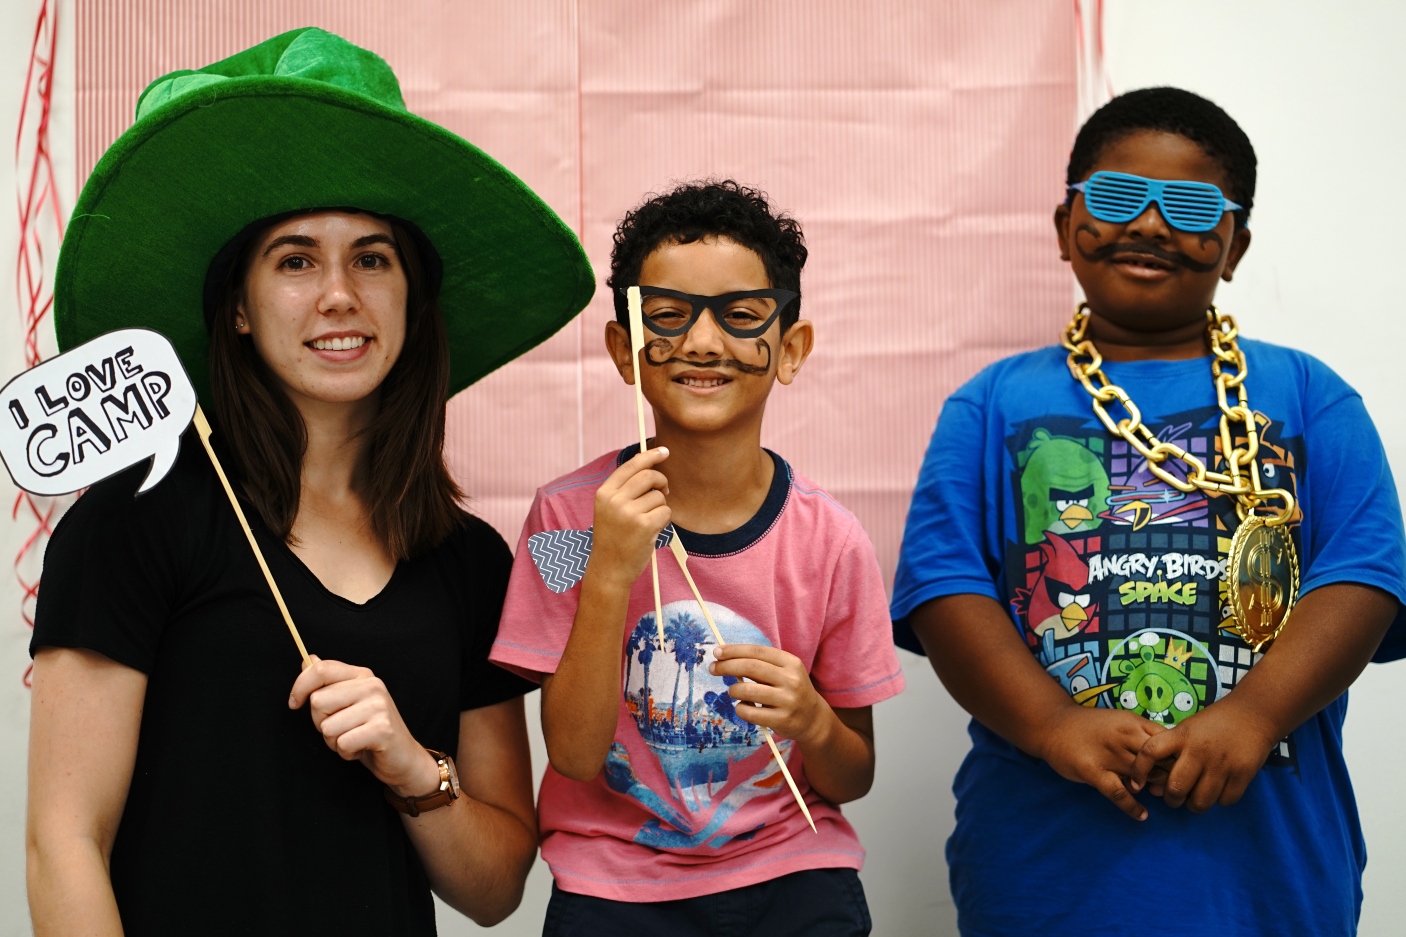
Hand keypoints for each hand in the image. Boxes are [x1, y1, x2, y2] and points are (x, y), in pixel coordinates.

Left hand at [289, 656, 439, 797]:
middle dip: (320, 722)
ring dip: (334, 741)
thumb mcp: (348, 701)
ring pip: (327, 727)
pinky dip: (346, 753)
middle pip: (318, 701)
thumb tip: (308, 660)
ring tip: (352, 739)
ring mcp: (379, 707)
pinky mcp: (382, 730)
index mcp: (362, 675)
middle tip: (341, 727)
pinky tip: (360, 749)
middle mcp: (372, 686)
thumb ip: (328, 680)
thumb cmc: (370, 730)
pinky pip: (342, 743)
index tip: (294, 703)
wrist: (402, 757)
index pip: (320, 670)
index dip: (299, 687)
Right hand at [586, 447, 671, 588]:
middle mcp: (615, 500)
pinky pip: (666, 512)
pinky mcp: (644, 526)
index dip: (650, 456)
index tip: (664, 451)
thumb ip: (625, 489)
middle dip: (661, 481)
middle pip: (649, 476)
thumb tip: (651, 467)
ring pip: (659, 496)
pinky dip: (664, 520)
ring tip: (648, 522)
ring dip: (660, 507)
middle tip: (664, 492)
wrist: (609, 570)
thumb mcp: (609, 510)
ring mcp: (629, 513)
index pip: (631, 465)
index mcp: (604, 493)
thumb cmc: (613, 539)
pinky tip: (652, 531)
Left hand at [709, 644, 834, 745]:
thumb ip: (760, 664)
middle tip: (713, 668)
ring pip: (747, 691)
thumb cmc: (789, 690)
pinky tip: (743, 707)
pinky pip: (749, 712)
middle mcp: (791, 680)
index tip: (717, 652)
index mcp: (791, 663)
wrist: (813, 719)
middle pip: (751, 667)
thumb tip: (725, 657)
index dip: (734, 650)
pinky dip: (740, 708)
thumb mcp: (784, 672)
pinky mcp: (782, 720)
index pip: (758, 652)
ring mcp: (787, 701)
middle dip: (727, 666)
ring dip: (733, 690)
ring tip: (733, 692)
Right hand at [1035, 705, 1164, 820]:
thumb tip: (1168, 755)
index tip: (1181, 767)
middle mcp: (1123, 737)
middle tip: (1173, 785)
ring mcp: (1108, 754)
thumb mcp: (1119, 722)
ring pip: (1143, 776)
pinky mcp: (1093, 771)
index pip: (1167, 741)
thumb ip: (1141, 735)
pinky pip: (1119, 793)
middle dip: (1169, 774)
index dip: (1177, 756)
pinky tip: (1142, 815)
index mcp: (1132, 723)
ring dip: (1154, 790)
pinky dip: (1133, 807)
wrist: (1053, 725)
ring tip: (1159, 797)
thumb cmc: (1089, 726)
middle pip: (1159, 760)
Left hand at [1129, 697, 1280, 811]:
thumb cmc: (1214, 723)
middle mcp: (1199, 750)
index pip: (1150, 751)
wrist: (1253, 713)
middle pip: (1176, 788)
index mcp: (1181, 735)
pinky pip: (1224, 800)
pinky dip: (1219, 800)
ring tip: (1196, 797)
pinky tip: (1219, 790)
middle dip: (1172, 799)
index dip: (1139, 770)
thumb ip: (1172, 753)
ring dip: (1195, 804)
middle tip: (1175, 797)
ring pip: (1200, 801)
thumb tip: (1156, 788)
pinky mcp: (1242, 774)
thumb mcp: (1187, 729)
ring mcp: (1221, 763)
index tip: (1136, 784)